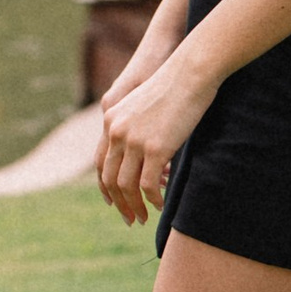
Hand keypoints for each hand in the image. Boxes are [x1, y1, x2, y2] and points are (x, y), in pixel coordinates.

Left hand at [97, 48, 213, 227]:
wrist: (190, 72)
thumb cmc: (174, 86)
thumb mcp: (144, 105)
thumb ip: (135, 125)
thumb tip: (142, 149)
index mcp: (111, 120)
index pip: (101, 162)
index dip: (106, 187)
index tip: (115, 203)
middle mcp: (116, 131)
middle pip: (109, 178)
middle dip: (119, 203)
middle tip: (130, 218)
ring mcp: (134, 140)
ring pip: (126, 185)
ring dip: (134, 206)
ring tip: (143, 217)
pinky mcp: (154, 147)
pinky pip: (147, 184)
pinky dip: (152, 198)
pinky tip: (160, 204)